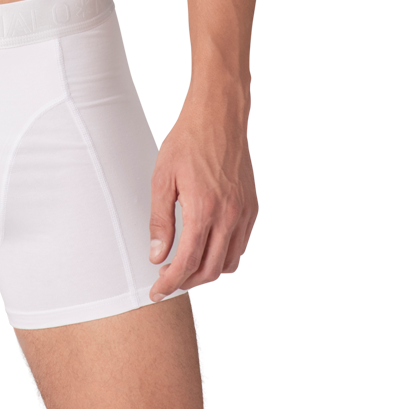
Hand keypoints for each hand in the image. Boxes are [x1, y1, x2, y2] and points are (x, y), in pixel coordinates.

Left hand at [146, 97, 257, 301]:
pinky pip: (240, 244)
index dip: (170, 282)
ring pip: (228, 261)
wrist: (219, 117)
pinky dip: (223, 255)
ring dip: (207, 273)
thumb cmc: (187, 142)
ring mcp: (244, 213)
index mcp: (204, 209)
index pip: (187, 262)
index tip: (156, 291)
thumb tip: (158, 256)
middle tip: (168, 282)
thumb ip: (160, 220)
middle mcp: (229, 216)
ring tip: (185, 268)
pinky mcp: (252, 207)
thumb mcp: (162, 178)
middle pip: (210, 270)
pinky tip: (207, 249)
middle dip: (187, 282)